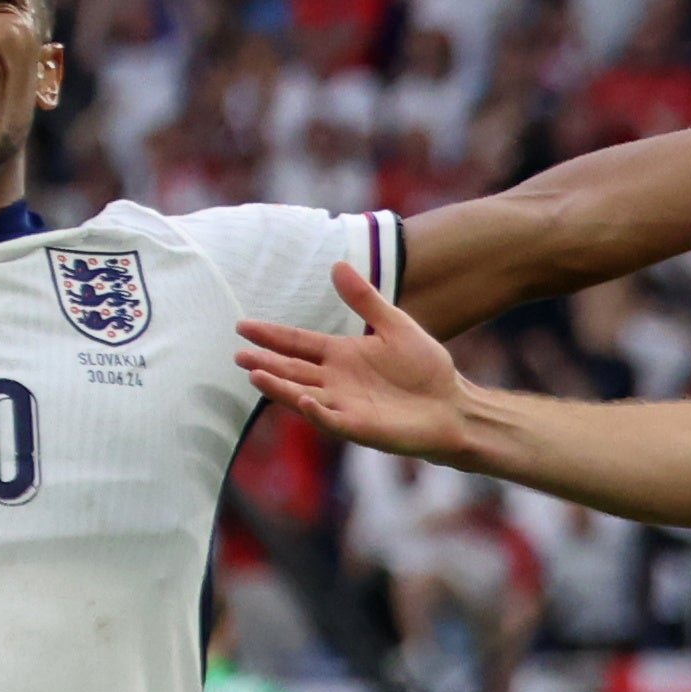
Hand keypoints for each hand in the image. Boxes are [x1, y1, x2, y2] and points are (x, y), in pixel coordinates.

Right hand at [237, 263, 471, 457]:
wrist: (452, 404)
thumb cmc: (425, 367)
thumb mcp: (394, 324)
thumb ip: (365, 299)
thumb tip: (337, 263)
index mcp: (341, 355)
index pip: (297, 342)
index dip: (271, 335)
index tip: (243, 326)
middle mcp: (335, 381)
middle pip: (292, 369)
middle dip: (265, 362)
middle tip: (238, 354)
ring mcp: (345, 405)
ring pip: (302, 394)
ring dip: (280, 386)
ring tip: (255, 374)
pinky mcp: (360, 427)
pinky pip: (332, 419)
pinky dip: (316, 411)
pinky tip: (303, 400)